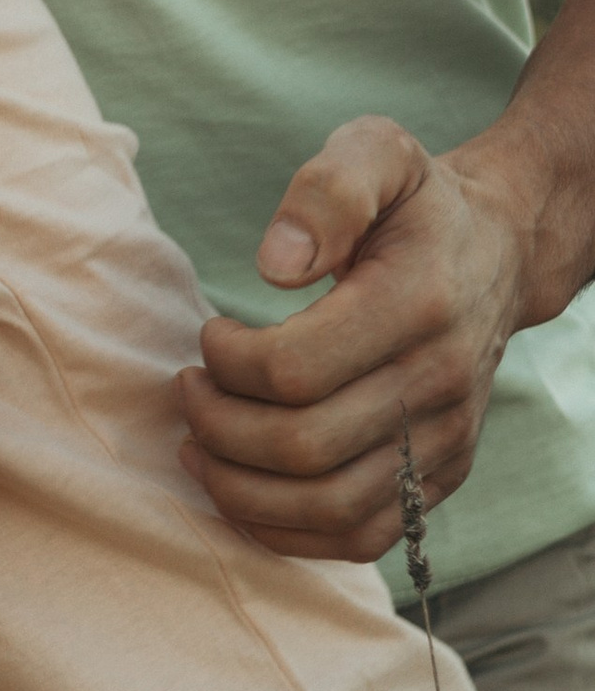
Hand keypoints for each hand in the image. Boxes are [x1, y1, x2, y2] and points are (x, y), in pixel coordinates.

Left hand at [178, 116, 528, 559]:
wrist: (501, 254)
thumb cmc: (419, 205)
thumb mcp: (379, 152)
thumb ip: (328, 190)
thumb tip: (275, 266)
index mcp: (418, 304)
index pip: (293, 371)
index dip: (226, 362)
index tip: (210, 332)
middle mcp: (441, 383)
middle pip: (301, 447)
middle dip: (217, 426)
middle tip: (188, 390)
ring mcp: (445, 441)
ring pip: (327, 508)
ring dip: (238, 489)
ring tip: (199, 444)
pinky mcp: (441, 478)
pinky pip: (359, 538)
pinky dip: (285, 530)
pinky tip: (241, 489)